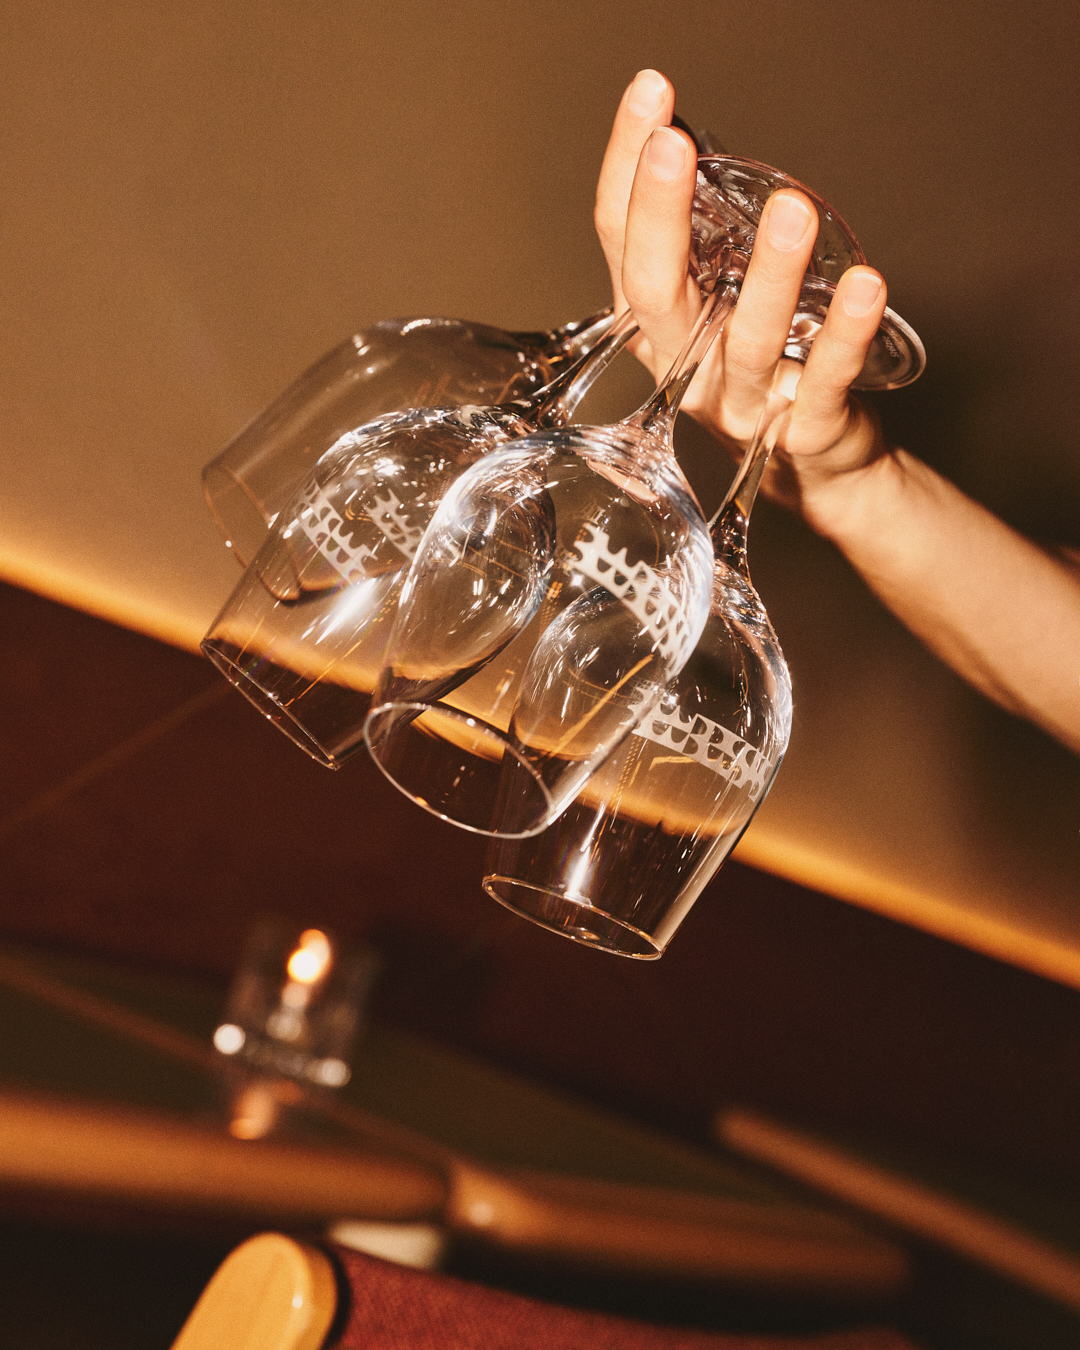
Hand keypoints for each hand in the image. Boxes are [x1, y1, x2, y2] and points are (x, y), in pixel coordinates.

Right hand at [595, 71, 892, 531]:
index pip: (622, 241)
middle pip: (657, 294)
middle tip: (672, 145)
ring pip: (749, 342)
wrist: (812, 468)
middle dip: (659, 217)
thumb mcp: (712, 303)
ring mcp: (744, 403)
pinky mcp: (804, 432)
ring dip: (769, 276)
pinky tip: (866, 285)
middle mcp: (686, 366)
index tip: (648, 94)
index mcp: (658, 326)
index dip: (627, 170)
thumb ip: (699, 240)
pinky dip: (845, 336)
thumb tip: (684, 134)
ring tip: (790, 210)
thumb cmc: (760, 368)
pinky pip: (825, 383)